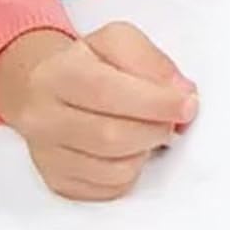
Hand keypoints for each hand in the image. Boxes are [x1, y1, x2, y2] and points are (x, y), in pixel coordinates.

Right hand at [0, 22, 197, 200]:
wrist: (42, 88)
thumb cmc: (87, 63)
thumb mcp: (118, 40)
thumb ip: (152, 61)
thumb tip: (181, 92)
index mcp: (59, 74)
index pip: (107, 92)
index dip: (154, 102)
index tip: (188, 104)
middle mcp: (43, 118)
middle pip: (110, 137)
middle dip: (156, 128)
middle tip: (176, 118)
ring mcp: (46, 156)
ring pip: (112, 170)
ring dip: (146, 151)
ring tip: (151, 129)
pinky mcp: (57, 182)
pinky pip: (108, 189)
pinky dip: (132, 171)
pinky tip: (131, 148)